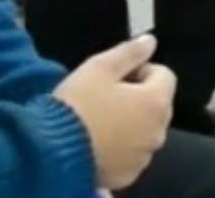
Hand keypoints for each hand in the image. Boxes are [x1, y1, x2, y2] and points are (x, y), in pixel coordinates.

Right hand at [53, 35, 173, 192]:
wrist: (50, 152)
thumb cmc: (77, 105)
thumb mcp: (99, 68)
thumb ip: (129, 52)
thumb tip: (150, 42)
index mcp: (155, 102)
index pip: (164, 75)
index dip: (140, 70)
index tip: (115, 76)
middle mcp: (158, 131)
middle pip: (157, 104)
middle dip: (137, 97)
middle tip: (104, 97)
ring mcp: (144, 156)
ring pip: (145, 130)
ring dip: (131, 122)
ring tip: (98, 120)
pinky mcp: (128, 174)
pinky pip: (132, 153)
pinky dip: (121, 146)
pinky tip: (97, 141)